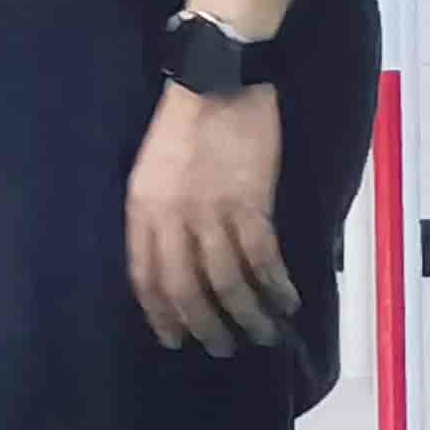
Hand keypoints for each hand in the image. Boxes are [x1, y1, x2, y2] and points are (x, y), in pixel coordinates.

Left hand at [128, 81, 298, 354]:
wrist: (216, 81)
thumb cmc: (183, 126)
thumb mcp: (150, 172)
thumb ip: (158, 218)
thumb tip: (176, 264)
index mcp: (141, 208)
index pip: (144, 276)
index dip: (160, 314)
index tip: (174, 339)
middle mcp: (171, 216)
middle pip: (185, 288)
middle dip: (205, 326)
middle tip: (223, 349)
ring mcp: (211, 211)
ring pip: (228, 282)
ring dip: (248, 317)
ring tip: (262, 336)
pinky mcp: (250, 202)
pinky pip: (263, 259)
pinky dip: (277, 287)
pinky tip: (288, 302)